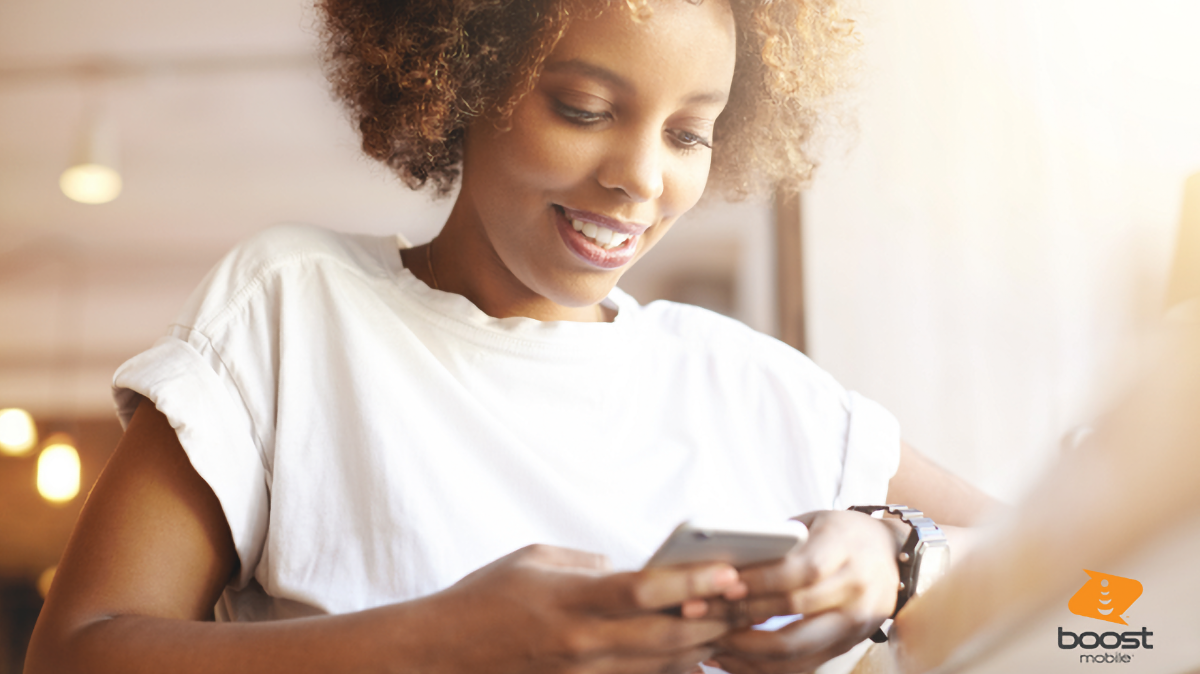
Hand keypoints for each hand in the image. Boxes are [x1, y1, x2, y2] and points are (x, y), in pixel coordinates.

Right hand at [424, 544, 744, 673]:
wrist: (440, 654)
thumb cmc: (485, 597)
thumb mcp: (535, 559)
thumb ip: (591, 563)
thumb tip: (635, 570)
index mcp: (570, 600)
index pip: (643, 591)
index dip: (692, 582)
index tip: (729, 570)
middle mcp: (582, 644)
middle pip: (666, 638)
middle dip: (714, 621)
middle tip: (749, 601)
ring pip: (661, 669)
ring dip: (701, 649)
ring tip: (732, 626)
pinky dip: (669, 672)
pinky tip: (690, 656)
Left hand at [710, 511, 902, 672]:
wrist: (894, 558)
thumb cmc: (841, 533)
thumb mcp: (815, 523)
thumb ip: (779, 540)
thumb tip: (723, 560)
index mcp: (846, 549)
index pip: (801, 570)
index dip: (760, 580)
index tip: (722, 584)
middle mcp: (857, 590)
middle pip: (794, 611)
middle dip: (740, 615)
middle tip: (696, 612)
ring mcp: (855, 624)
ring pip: (797, 649)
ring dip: (745, 649)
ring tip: (707, 641)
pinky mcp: (847, 647)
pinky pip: (801, 666)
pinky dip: (762, 667)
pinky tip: (730, 659)